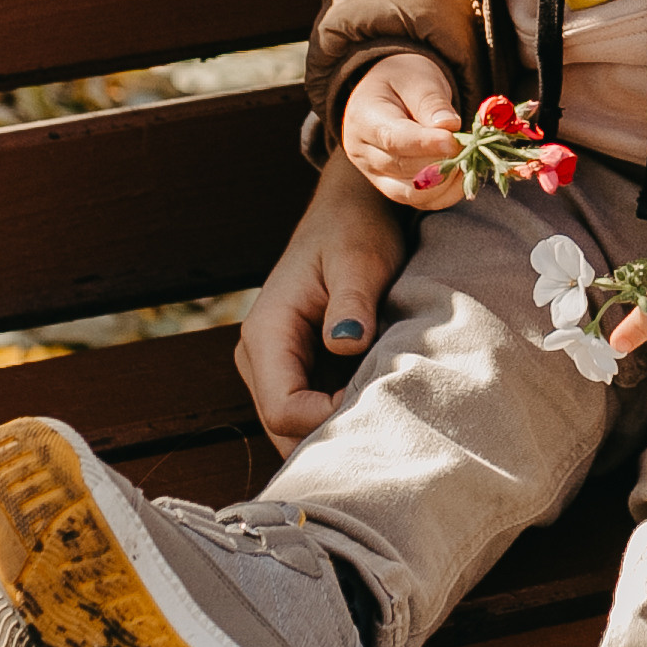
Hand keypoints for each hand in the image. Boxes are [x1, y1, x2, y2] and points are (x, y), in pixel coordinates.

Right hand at [233, 147, 409, 452]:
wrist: (350, 210)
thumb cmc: (356, 230)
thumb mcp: (360, 260)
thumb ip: (351, 302)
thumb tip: (346, 344)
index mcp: (267, 332)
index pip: (282, 409)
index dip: (326, 421)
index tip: (374, 405)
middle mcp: (260, 357)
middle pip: (283, 430)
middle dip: (330, 435)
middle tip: (385, 423)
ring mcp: (275, 366)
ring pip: (294, 427)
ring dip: (335, 429)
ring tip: (382, 413)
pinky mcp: (296, 368)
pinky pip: (309, 410)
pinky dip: (339, 416)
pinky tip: (375, 403)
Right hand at [340, 51, 465, 206]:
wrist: (387, 91)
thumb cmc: (403, 78)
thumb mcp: (418, 78)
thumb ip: (431, 101)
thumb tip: (448, 126)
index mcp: (364, 118)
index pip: (393, 138)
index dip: (425, 143)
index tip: (454, 141)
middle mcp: (362, 152)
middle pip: (403, 167)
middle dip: (441, 161)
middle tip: (471, 147)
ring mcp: (374, 173)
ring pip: (410, 192)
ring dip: (445, 182)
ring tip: (469, 161)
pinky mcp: (391, 187)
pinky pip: (419, 201)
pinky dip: (444, 194)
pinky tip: (463, 176)